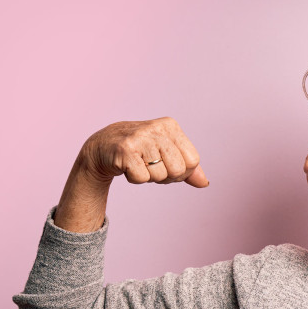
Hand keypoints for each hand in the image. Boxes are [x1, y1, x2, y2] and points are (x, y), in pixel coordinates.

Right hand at [76, 117, 207, 187]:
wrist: (103, 146)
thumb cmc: (140, 151)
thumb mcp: (167, 154)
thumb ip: (188, 168)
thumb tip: (204, 183)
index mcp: (170, 126)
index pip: (193, 161)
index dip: (181, 171)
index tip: (166, 164)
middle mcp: (156, 128)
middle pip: (178, 170)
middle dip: (165, 176)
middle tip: (150, 165)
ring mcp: (140, 138)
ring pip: (160, 176)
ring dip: (149, 177)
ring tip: (138, 163)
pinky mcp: (125, 150)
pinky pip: (142, 179)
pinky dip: (135, 179)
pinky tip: (127, 166)